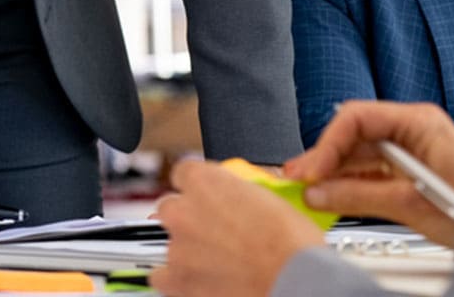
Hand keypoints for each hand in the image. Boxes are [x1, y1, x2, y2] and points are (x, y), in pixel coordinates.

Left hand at [149, 158, 324, 296]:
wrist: (292, 279)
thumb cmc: (287, 240)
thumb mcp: (265, 194)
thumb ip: (235, 188)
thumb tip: (232, 192)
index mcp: (204, 180)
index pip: (182, 172)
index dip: (195, 185)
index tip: (204, 195)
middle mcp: (184, 210)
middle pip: (169, 206)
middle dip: (186, 215)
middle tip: (212, 228)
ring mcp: (178, 247)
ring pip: (167, 241)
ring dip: (185, 246)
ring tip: (214, 257)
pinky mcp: (177, 282)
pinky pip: (162, 276)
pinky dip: (176, 277)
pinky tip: (199, 277)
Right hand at [284, 100, 453, 248]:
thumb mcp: (413, 203)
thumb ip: (361, 196)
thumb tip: (320, 191)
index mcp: (417, 121)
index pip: (357, 118)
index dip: (328, 143)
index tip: (310, 170)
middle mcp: (413, 130)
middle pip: (356, 135)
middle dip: (325, 157)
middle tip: (295, 177)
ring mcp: (412, 151)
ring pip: (361, 156)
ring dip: (334, 173)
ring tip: (306, 189)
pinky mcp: (412, 173)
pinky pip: (372, 173)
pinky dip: (350, 184)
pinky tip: (332, 194)